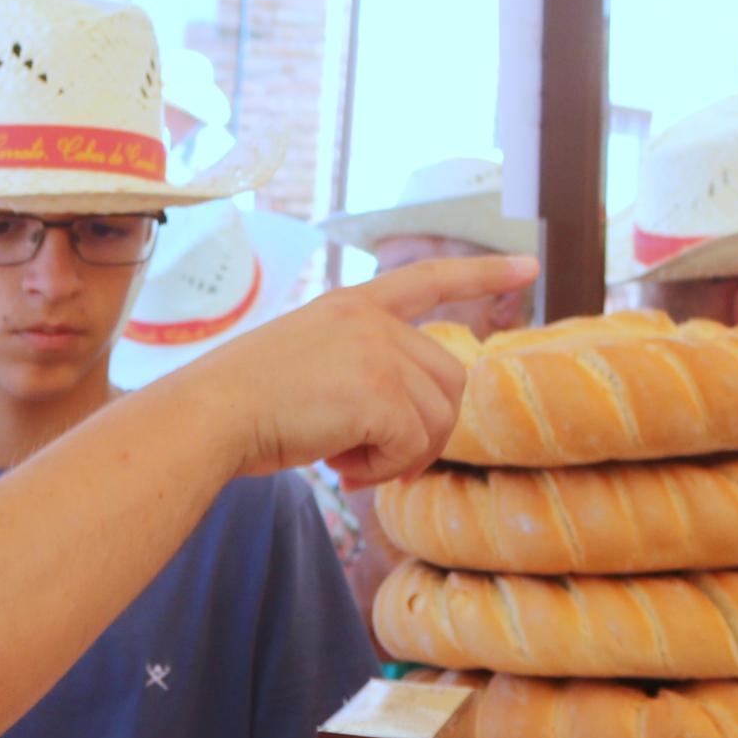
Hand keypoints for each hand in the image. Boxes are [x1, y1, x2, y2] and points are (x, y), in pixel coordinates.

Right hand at [172, 256, 531, 487]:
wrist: (210, 415)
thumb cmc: (241, 405)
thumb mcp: (308, 367)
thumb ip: (361, 377)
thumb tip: (410, 436)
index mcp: (352, 307)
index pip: (428, 278)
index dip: (481, 276)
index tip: (527, 266)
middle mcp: (373, 322)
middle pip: (449, 381)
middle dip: (427, 431)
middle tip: (379, 462)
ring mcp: (379, 354)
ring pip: (438, 418)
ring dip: (401, 456)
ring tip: (348, 464)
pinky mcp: (381, 394)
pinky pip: (413, 447)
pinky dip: (382, 471)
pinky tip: (339, 468)